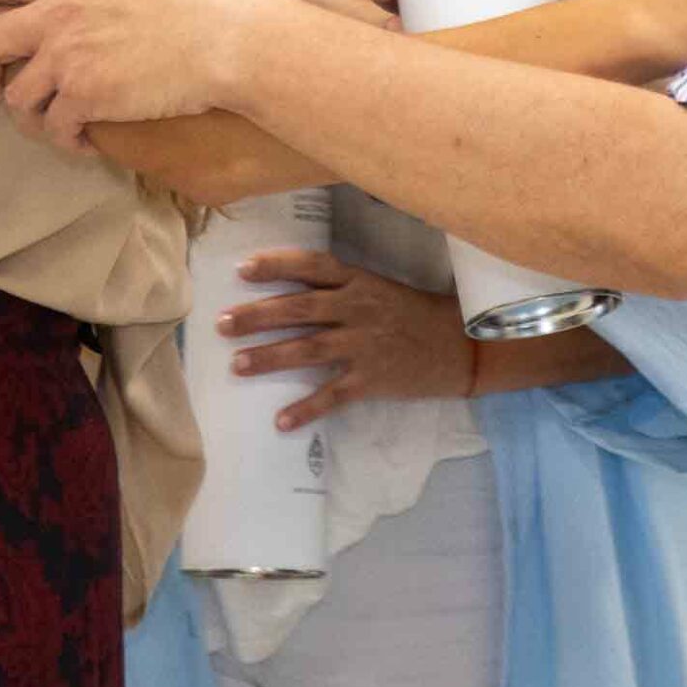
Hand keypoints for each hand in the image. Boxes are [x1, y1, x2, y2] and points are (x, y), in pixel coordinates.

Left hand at [0, 0, 274, 147]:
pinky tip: (86, 143)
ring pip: (18, 97)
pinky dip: (66, 141)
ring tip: (60, 126)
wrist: (226, 40)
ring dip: (33, 118)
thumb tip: (82, 7)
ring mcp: (66, 54)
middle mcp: (57, 11)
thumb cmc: (199, 9)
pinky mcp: (83, 96)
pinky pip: (54, 127)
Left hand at [215, 247, 473, 428]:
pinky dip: (306, 409)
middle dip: (257, 315)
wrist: (465, 346)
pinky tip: (281, 421)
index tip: (242, 269)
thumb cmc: (419, 315)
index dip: (276, 265)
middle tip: (221, 322)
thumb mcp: (382, 290)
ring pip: (307, 349)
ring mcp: (365, 345)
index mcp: (360, 282)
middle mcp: (358, 309)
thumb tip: (295, 291)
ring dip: (268, 358)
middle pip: (299, 308)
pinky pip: (332, 396)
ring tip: (236, 365)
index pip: (311, 266)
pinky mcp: (373, 380)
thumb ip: (343, 289)